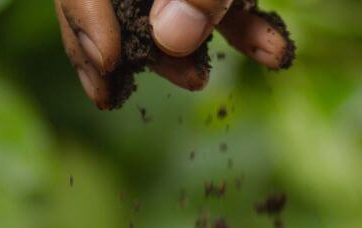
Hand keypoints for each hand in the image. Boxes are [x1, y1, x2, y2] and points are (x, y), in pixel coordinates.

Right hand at [57, 0, 295, 107]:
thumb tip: (171, 38)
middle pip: (115, 8)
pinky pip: (222, 6)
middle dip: (136, 50)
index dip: (84, 22)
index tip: (108, 66)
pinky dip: (246, 31)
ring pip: (166, 13)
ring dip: (188, 50)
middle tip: (148, 86)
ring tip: (200, 81)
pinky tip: (276, 55)